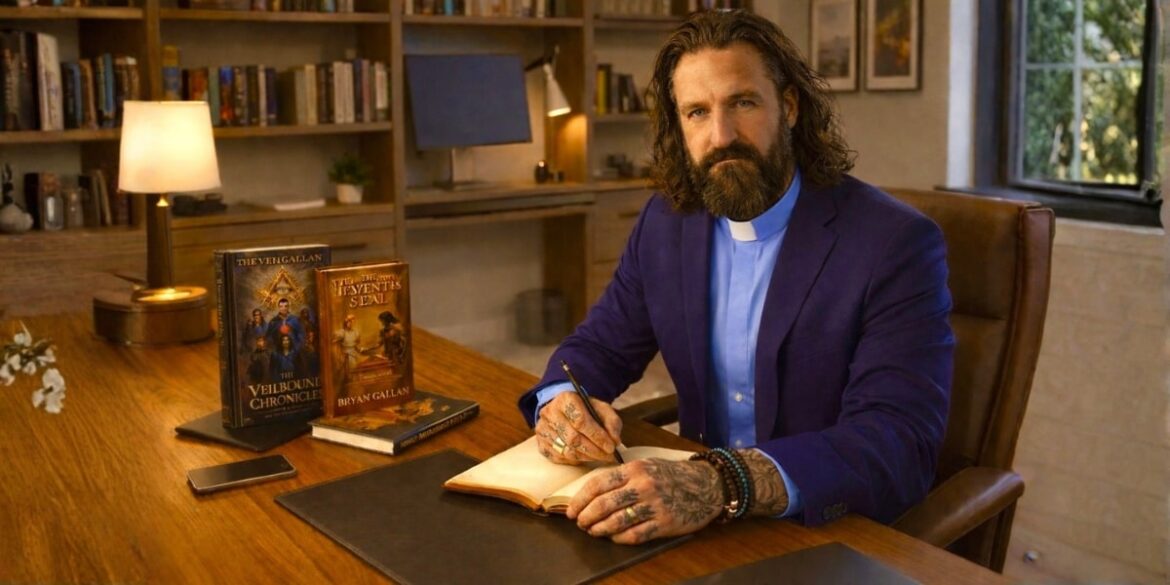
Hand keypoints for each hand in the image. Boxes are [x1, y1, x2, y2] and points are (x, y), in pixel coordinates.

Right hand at [534, 391, 621, 464]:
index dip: (597, 436)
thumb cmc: (586, 410)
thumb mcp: (602, 409)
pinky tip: (585, 457)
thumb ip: (612, 423)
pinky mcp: (540, 444)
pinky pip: (559, 458)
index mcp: (565, 399)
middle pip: (572, 438)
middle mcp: (550, 413)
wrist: (565, 411)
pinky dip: (575, 460)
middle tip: (608, 456)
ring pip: (566, 450)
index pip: (580, 420)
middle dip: (594, 450)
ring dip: (586, 457)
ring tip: (599, 457)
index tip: (611, 446)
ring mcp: (542, 429)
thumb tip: (615, 441)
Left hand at [567, 458, 721, 543]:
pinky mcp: (665, 523)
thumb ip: (622, 476)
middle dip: (587, 517)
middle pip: (604, 504)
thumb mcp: (646, 465)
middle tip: (580, 524)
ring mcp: (655, 505)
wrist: (707, 484)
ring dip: (600, 529)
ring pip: (618, 521)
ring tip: (593, 532)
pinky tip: (614, 538)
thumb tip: (593, 493)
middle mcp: (643, 485)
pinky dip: (620, 538)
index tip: (571, 510)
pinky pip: (636, 534)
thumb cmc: (672, 475)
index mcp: (635, 469)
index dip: (581, 499)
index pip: (599, 484)